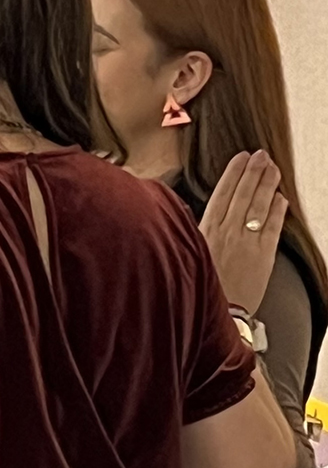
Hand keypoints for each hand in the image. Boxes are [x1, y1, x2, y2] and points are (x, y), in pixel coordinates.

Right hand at [199, 151, 286, 314]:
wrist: (215, 312)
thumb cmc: (198, 284)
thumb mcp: (186, 252)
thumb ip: (195, 231)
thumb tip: (200, 213)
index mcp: (205, 230)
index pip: (222, 193)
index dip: (233, 174)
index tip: (240, 158)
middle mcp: (226, 233)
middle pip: (243, 195)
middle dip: (253, 172)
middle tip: (262, 155)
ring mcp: (246, 243)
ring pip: (259, 206)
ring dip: (267, 185)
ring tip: (273, 169)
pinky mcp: (263, 256)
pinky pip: (273, 227)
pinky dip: (277, 211)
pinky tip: (281, 198)